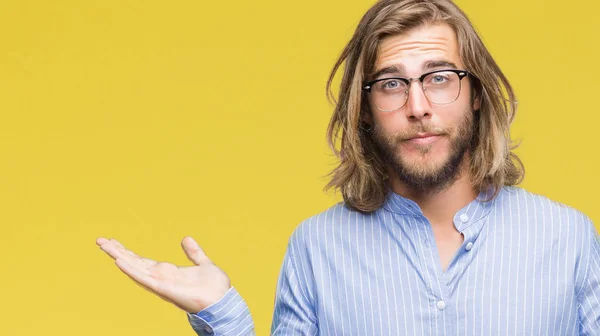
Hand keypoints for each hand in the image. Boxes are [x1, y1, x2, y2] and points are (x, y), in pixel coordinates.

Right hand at [96, 236, 230, 313]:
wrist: (223, 301)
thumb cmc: (214, 287)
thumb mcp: (203, 263)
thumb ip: (194, 253)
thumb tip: (186, 239)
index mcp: (167, 272)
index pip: (142, 260)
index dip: (128, 251)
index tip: (113, 241)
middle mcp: (160, 278)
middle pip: (134, 262)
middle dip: (117, 251)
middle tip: (100, 240)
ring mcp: (160, 283)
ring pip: (135, 268)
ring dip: (119, 256)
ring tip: (103, 245)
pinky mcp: (164, 289)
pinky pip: (144, 279)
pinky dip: (131, 270)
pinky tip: (119, 261)